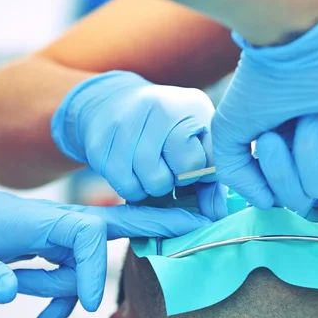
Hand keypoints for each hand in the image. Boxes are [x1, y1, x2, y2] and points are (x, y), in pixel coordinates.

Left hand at [0, 178, 208, 317]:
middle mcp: (60, 224)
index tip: (87, 308)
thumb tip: (4, 292)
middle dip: (157, 224)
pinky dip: (58, 302)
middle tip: (197, 219)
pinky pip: (68, 279)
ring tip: (18, 293)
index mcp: (44, 218)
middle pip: (118, 223)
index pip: (88, 234)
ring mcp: (58, 237)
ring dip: (60, 292)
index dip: (92, 271)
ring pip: (84, 266)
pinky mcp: (51, 251)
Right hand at [51, 71, 225, 220]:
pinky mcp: (101, 141)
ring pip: (150, 183)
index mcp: (192, 106)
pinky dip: (131, 188)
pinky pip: (123, 185)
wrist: (112, 101)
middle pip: (174, 175)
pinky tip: (132, 172)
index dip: (197, 174)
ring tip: (150, 171)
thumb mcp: (195, 142)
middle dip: (173, 182)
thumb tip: (216, 216)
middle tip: (166, 169)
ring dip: (152, 188)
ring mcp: (127, 122)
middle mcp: (160, 107)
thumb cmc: (165, 129)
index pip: (203, 162)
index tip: (189, 163)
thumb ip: (211, 180)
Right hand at [211, 0, 317, 210]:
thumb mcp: (230, 130)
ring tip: (312, 114)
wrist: (300, 47)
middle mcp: (310, 157)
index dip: (270, 183)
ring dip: (310, 147)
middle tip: (278, 134)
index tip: (266, 143)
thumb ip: (234, 171)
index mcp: (282, 155)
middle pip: (299, 200)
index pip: (279, 197)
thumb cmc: (264, 84)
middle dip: (285, 168)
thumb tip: (265, 202)